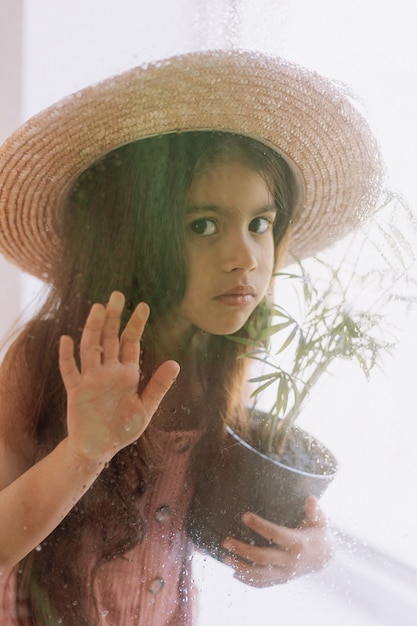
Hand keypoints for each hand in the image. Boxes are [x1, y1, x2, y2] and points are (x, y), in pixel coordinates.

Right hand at [59, 291, 179, 464]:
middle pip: (110, 338)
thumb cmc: (122, 429)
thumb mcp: (145, 408)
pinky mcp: (76, 391)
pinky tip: (65, 339)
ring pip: (90, 348)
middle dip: (114, 317)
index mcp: (127, 374)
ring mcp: (91, 379)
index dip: (136, 325)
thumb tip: (176, 363)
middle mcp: (108, 371)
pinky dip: (66, 356)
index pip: (131, 343)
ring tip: (98, 308)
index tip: (143, 306)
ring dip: (93, 328)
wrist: (99, 449)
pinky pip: (69, 371)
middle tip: (117, 295)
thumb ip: (158, 386)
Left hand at [222, 496, 333, 586]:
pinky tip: (235, 573)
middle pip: (262, 557)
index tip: (244, 516)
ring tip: (225, 558)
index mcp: (298, 543)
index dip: (259, 525)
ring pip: (259, 574)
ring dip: (241, 567)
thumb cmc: (319, 533)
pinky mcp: (282, 580)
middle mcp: (290, 561)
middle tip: (226, 542)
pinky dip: (249, 580)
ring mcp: (286, 573)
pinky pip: (263, 583)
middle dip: (242, 550)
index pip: (275, 534)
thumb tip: (311, 499)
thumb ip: (315, 510)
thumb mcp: (320, 520)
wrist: (326, 558)